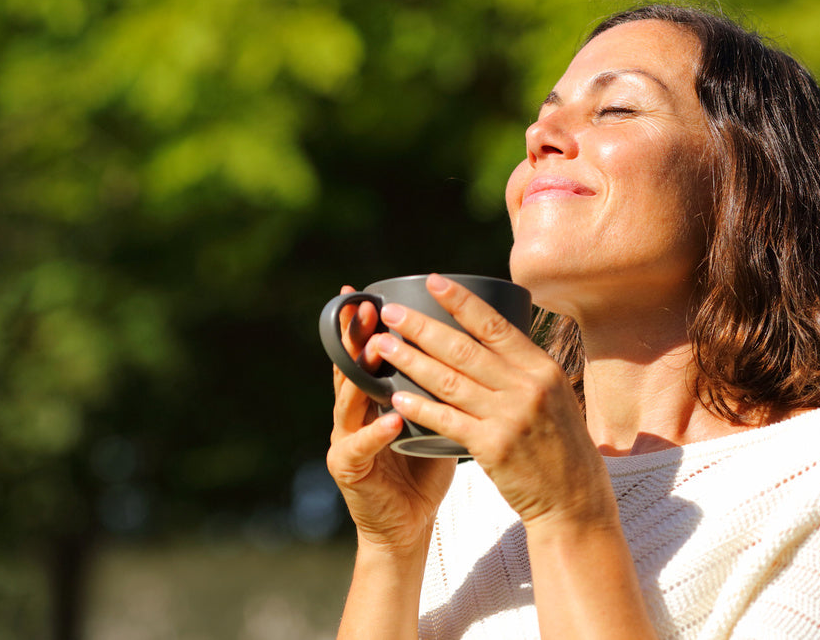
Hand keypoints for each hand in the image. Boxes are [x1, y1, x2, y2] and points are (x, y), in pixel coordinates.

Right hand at [326, 285, 455, 552]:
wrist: (408, 525)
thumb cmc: (423, 469)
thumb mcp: (432, 418)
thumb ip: (438, 386)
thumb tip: (474, 345)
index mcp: (370, 398)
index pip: (362, 354)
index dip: (360, 325)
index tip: (363, 292)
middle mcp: (352, 413)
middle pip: (348, 367)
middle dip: (354, 336)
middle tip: (364, 307)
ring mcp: (345, 440)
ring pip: (348, 399)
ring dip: (362, 373)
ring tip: (376, 349)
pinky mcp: (348, 469)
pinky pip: (360, 446)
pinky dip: (376, 431)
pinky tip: (391, 417)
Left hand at [366, 274, 610, 527]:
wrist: (575, 499)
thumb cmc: (561, 445)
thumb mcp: (554, 395)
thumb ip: (523, 368)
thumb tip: (488, 334)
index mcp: (542, 367)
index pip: (494, 324)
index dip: (460, 301)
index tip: (432, 281)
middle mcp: (527, 386)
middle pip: (464, 349)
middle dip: (422, 327)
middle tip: (390, 313)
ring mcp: (510, 417)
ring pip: (449, 381)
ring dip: (410, 361)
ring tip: (381, 346)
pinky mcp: (494, 447)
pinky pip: (448, 420)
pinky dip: (420, 406)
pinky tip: (396, 395)